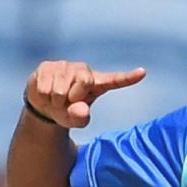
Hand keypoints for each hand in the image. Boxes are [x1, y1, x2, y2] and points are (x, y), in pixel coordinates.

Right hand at [24, 60, 145, 127]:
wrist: (44, 105)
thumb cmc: (67, 111)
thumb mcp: (76, 120)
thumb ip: (81, 118)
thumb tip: (80, 109)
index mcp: (97, 83)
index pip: (115, 80)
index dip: (128, 77)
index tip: (143, 72)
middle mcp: (83, 71)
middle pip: (84, 81)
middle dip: (73, 97)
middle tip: (68, 102)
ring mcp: (65, 66)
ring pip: (61, 89)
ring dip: (56, 100)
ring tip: (56, 98)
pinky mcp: (47, 66)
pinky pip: (45, 87)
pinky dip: (44, 97)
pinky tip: (46, 92)